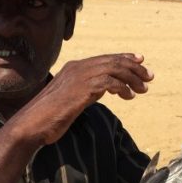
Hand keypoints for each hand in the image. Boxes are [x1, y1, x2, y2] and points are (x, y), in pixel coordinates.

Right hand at [8, 54, 153, 147]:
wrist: (32, 124)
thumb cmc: (49, 117)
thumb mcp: (71, 100)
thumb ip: (86, 91)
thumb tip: (102, 90)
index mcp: (74, 68)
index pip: (105, 58)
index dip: (125, 58)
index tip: (140, 62)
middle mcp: (77, 67)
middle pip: (113, 61)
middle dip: (134, 68)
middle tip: (149, 77)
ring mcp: (79, 76)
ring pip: (114, 69)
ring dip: (132, 78)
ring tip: (143, 89)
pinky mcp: (82, 89)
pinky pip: (110, 82)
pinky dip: (123, 88)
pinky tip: (129, 96)